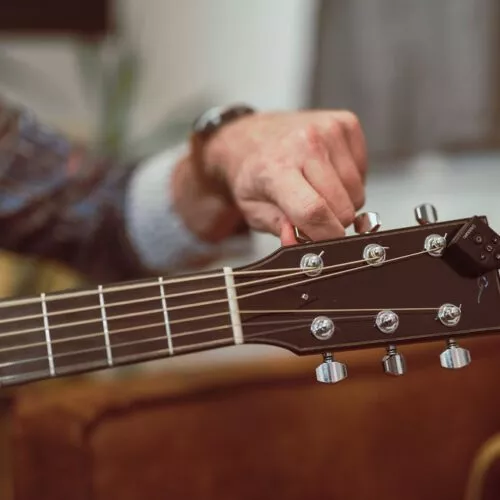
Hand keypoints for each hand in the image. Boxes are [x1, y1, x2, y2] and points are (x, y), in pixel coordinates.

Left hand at [174, 110, 366, 245]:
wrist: (249, 136)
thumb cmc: (252, 173)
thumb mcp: (252, 210)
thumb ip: (280, 230)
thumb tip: (304, 242)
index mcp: (275, 168)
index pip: (314, 211)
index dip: (325, 236)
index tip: (324, 245)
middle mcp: (305, 144)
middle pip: (342, 207)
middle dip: (332, 222)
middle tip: (312, 214)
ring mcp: (329, 130)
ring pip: (357, 193)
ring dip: (342, 202)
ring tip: (317, 190)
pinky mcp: (346, 123)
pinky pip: (363, 173)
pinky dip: (349, 182)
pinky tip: (327, 174)